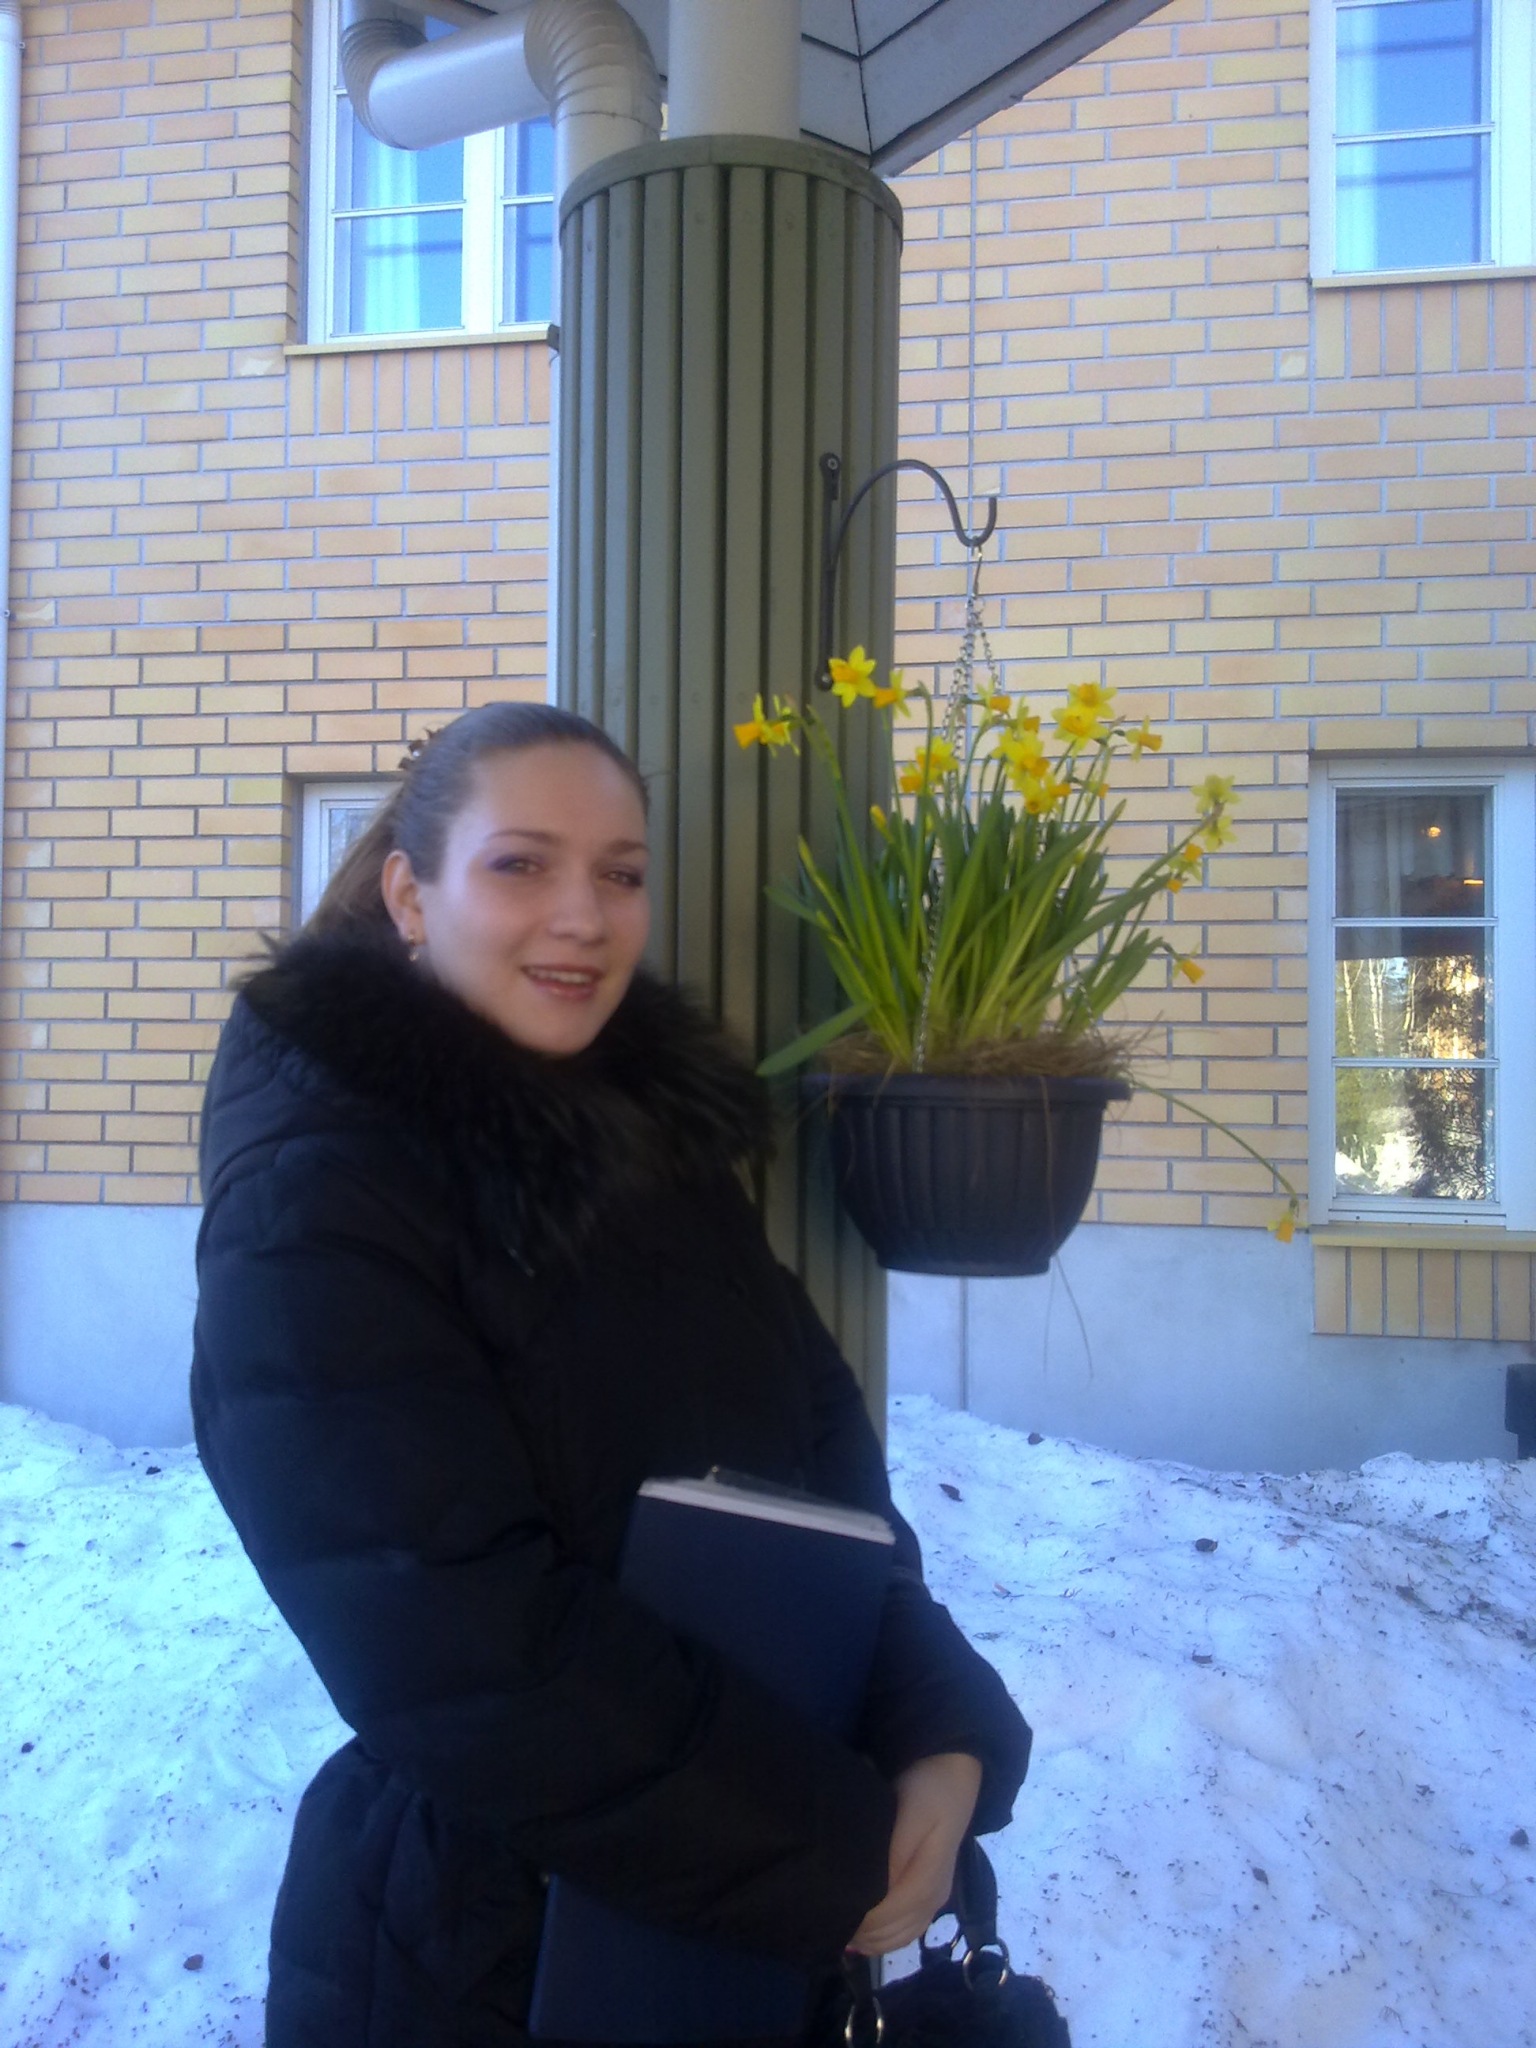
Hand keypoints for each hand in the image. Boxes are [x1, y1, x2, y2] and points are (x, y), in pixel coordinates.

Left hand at [847, 1751, 981, 1956]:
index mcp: (928, 1879)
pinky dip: (886, 1939)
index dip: (862, 1921)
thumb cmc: (928, 1791)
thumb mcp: (911, 1815)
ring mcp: (936, 1898)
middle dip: (862, 1934)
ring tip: (840, 1932)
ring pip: (901, 1936)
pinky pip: (909, 1929)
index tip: (833, 1916)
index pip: (890, 1914)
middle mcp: (935, 1897)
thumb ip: (894, 1853)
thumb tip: (875, 1890)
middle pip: (895, 1931)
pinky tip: (864, 1936)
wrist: (954, 1774)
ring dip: (871, 1941)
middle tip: (828, 1925)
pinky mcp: (932, 1893)